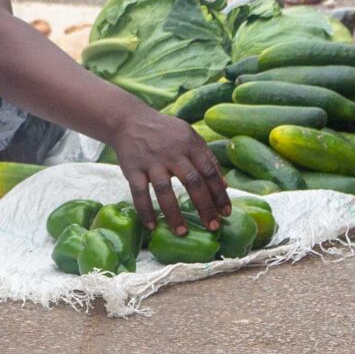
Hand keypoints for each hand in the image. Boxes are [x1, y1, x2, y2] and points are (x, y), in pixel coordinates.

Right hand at [111, 107, 230, 235]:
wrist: (128, 120)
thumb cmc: (164, 132)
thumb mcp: (189, 136)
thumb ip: (207, 158)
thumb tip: (225, 184)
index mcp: (190, 144)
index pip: (209, 172)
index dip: (219, 194)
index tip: (226, 213)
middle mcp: (172, 153)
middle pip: (192, 182)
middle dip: (204, 207)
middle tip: (213, 227)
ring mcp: (151, 161)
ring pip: (165, 190)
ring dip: (174, 213)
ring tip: (182, 232)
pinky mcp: (132, 169)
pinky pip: (139, 193)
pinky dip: (145, 210)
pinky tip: (151, 226)